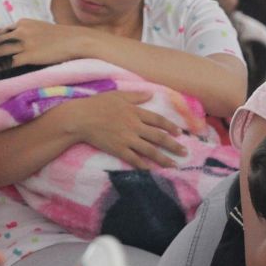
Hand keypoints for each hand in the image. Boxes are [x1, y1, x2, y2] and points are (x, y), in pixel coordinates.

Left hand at [0, 19, 94, 67]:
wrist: (79, 40)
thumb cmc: (65, 37)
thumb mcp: (44, 30)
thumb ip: (31, 33)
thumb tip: (22, 42)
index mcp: (25, 23)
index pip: (2, 32)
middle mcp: (22, 31)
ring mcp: (26, 43)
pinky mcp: (30, 55)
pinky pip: (9, 61)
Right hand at [63, 90, 186, 168]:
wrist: (80, 118)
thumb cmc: (98, 104)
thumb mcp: (118, 95)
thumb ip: (136, 96)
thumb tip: (151, 94)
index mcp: (135, 112)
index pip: (158, 120)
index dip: (170, 126)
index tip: (180, 133)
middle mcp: (134, 126)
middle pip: (158, 137)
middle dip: (173, 145)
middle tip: (185, 153)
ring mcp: (127, 139)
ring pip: (150, 150)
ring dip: (163, 158)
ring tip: (175, 165)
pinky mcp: (118, 149)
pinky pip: (134, 159)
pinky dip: (144, 165)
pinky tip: (152, 170)